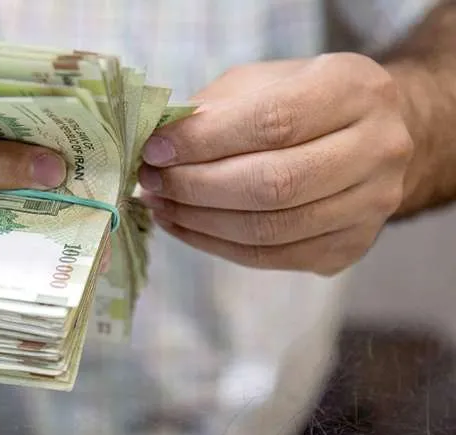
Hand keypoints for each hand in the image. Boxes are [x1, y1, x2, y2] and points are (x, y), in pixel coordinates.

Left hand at [139, 53, 412, 273]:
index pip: (274, 122)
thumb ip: (215, 109)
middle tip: (150, 181)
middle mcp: (378, 149)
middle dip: (196, 186)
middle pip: (274, 184)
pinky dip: (215, 244)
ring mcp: (371, 206)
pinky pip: (271, 257)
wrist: (368, 136)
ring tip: (159, 203)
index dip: (205, 141)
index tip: (155, 150)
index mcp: (355, 89)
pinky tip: (183, 224)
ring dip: (199, 221)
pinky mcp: (349, 247)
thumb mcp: (261, 82)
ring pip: (269, 229)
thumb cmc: (301, 101)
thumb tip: (158, 146)